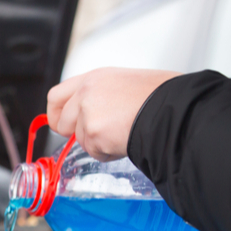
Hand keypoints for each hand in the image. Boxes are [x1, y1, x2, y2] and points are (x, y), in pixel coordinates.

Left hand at [46, 68, 180, 160]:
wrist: (174, 109)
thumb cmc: (161, 96)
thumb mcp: (125, 84)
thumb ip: (100, 96)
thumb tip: (89, 113)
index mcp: (94, 78)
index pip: (56, 96)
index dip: (56, 114)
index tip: (61, 123)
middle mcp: (87, 92)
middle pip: (61, 122)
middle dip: (75, 133)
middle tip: (97, 135)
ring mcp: (88, 113)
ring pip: (81, 140)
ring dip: (99, 143)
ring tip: (124, 132)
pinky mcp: (94, 133)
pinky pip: (95, 152)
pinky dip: (110, 152)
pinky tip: (127, 140)